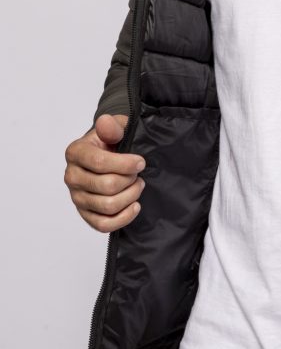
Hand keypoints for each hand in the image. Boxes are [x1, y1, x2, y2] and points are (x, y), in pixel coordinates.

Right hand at [64, 114, 145, 231]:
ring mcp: (77, 197)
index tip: (141, 162)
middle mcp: (72, 176)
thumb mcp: (115, 128)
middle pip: (106, 186)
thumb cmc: (111, 141)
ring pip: (108, 206)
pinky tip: (135, 206)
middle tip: (138, 174)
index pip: (100, 163)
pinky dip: (123, 218)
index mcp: (76, 152)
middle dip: (130, 180)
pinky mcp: (85, 214)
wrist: (108, 155)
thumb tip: (105, 123)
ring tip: (138, 185)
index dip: (125, 164)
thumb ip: (112, 126)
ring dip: (130, 196)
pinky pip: (103, 224)